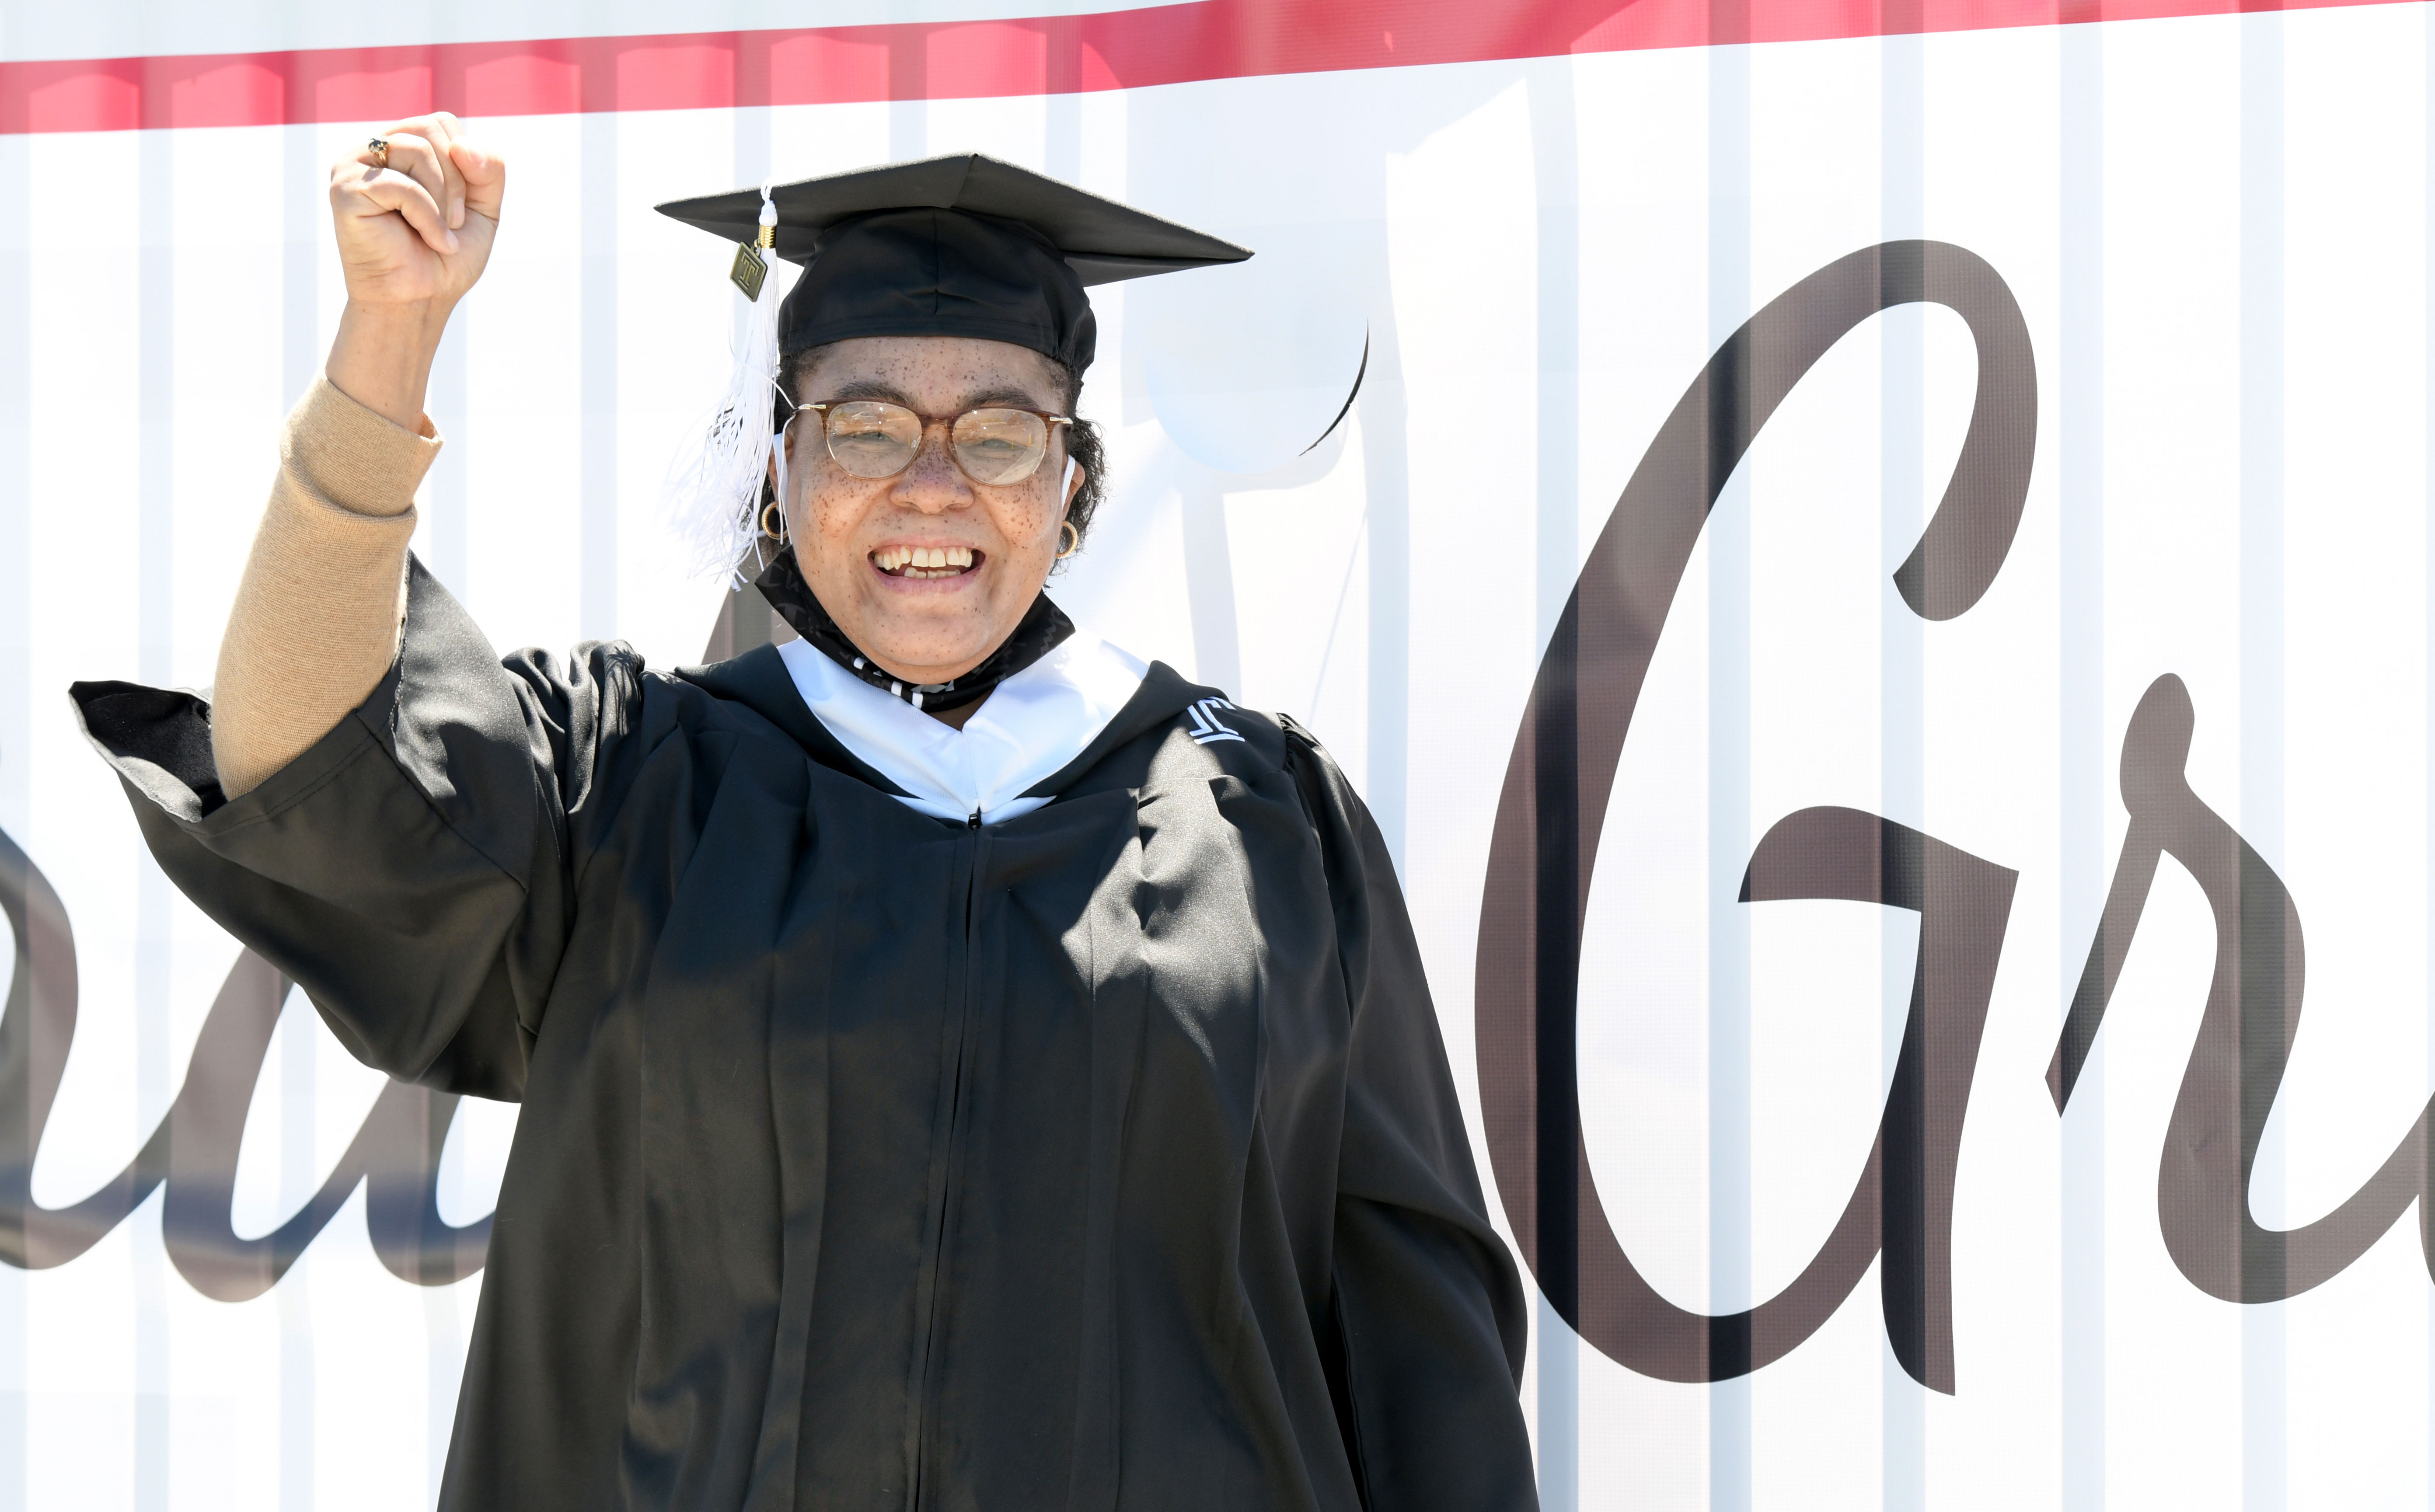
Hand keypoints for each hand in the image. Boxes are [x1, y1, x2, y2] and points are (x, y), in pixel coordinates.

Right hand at [323, 113, 505, 427]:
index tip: (463, 205)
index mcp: (401, 147)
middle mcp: (374, 149)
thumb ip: (489, 169)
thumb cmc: (445, 256)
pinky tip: (430, 241)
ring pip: (416, 149)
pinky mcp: (344, 189)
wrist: (419, 300)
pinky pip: (399, 184)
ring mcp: (354, 166)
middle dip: (457, 180)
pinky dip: (426, 216)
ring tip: (440, 234)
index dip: (466, 160)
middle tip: (455, 222)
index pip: (441, 122)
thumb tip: (464, 145)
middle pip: (431, 129)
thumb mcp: (484, 209)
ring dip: (443, 199)